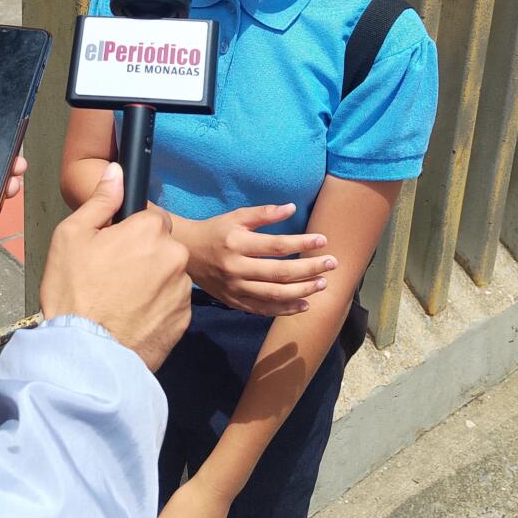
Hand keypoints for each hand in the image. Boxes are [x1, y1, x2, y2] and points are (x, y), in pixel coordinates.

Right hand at [40, 163, 191, 370]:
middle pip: (163, 246)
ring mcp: (181, 291)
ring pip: (169, 275)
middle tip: (114, 276)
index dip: (132, 230)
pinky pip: (171, 304)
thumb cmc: (74, 291)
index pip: (152, 217)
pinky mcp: (183, 321)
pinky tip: (132, 318)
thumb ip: (101, 200)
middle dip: (144, 256)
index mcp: (150, 230)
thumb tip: (116, 171)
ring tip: (121, 301)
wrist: (84, 353)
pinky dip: (156, 308)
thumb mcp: (72, 235)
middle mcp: (175, 256)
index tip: (115, 247)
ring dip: (153, 282)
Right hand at [180, 204, 337, 315]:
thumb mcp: (236, 216)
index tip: (323, 240)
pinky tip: (304, 304)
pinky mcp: (234, 302)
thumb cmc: (215, 231)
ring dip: (302, 290)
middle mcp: (236, 268)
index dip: (301, 242)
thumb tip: (292, 208)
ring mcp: (235, 288)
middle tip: (331, 264)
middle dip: (309, 269)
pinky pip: (263, 309)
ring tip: (322, 284)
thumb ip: (264, 213)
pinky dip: (285, 309)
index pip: (276, 245)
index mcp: (237, 243)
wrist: (186, 255)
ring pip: (274, 294)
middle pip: (279, 273)